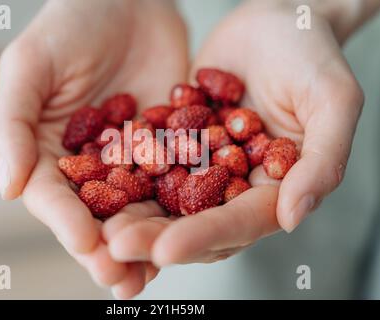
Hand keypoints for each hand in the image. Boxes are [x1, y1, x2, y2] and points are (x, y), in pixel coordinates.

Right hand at [0, 0, 187, 298]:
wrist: (130, 3)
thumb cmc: (70, 25)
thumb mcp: (30, 66)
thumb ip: (11, 125)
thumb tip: (6, 189)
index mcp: (48, 151)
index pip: (53, 196)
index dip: (67, 223)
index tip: (87, 245)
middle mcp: (89, 164)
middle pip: (96, 214)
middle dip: (108, 247)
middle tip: (122, 279)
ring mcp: (131, 160)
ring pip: (137, 208)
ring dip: (146, 242)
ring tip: (153, 275)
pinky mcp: (169, 149)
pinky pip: (177, 182)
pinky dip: (183, 209)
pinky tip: (193, 234)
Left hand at [104, 0, 363, 287]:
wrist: (274, 20)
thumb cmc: (312, 55)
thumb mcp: (332, 101)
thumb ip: (322, 160)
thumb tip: (292, 218)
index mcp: (274, 187)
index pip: (239, 223)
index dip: (204, 237)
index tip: (166, 249)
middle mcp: (236, 185)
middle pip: (196, 221)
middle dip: (156, 235)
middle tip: (118, 245)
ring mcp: (204, 164)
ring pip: (166, 199)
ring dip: (134, 214)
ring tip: (100, 226)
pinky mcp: (179, 140)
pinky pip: (150, 161)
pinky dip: (125, 174)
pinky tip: (95, 182)